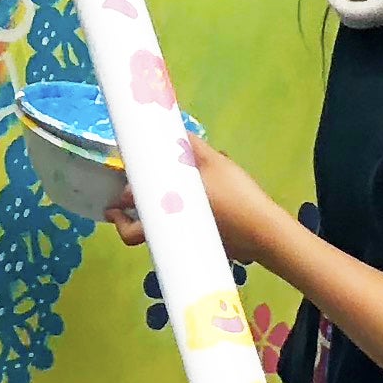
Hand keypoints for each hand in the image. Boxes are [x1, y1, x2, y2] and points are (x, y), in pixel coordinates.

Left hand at [105, 139, 282, 264]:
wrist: (264, 231)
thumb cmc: (235, 195)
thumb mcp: (214, 161)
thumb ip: (191, 145)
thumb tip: (176, 131)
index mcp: (164, 208)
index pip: (129, 204)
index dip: (121, 196)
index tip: (117, 188)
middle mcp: (169, 231)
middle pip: (134, 235)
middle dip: (123, 222)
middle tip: (117, 208)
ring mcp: (183, 244)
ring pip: (154, 237)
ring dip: (148, 222)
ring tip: (153, 202)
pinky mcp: (198, 250)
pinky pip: (174, 238)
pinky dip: (171, 226)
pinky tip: (184, 209)